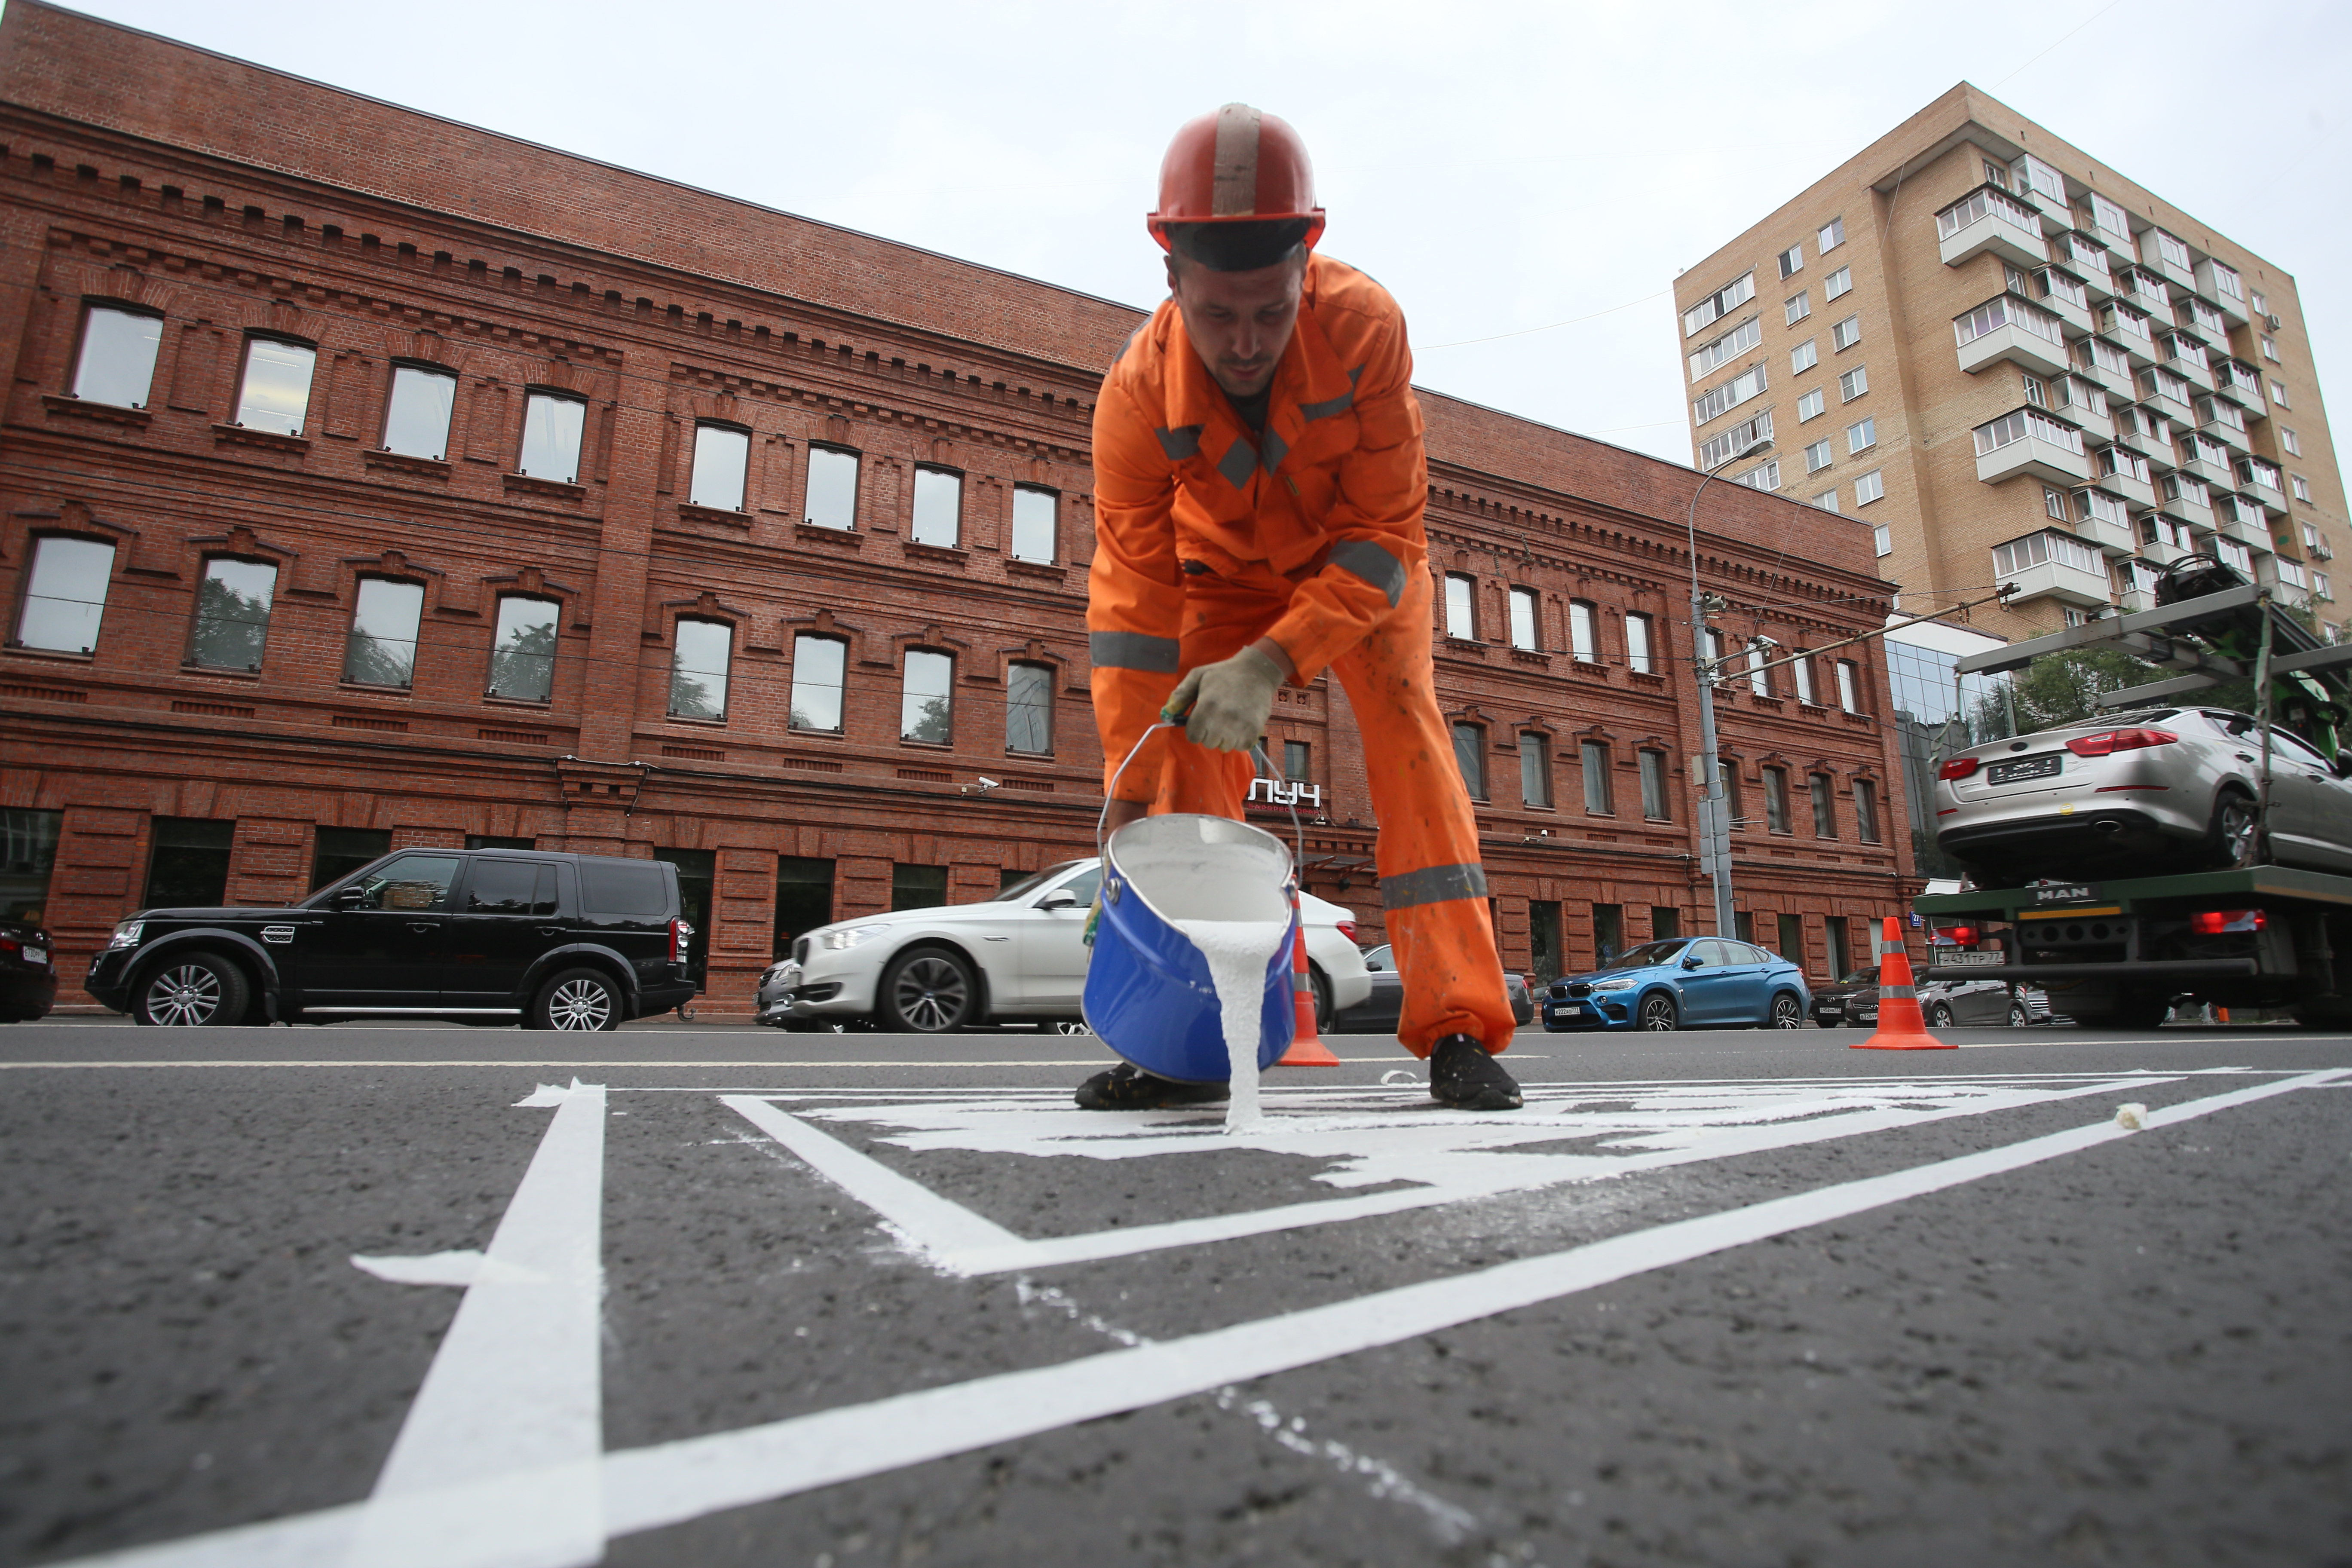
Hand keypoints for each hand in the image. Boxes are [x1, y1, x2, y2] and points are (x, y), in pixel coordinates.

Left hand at [1164, 644, 1283, 751]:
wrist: (1257, 671)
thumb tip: (1167, 714)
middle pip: (1208, 743)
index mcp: (1206, 706)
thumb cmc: (1224, 673)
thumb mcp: (1198, 675)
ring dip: (1225, 737)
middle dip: (1209, 733)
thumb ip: (1180, 694)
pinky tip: (1241, 725)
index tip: (1202, 719)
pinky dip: (1240, 740)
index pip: (1193, 736)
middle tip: (1217, 717)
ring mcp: (1239, 726)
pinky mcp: (1254, 730)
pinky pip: (1241, 747)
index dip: (1195, 729)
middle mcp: (1222, 719)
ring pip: (1224, 746)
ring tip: (1230, 720)